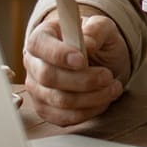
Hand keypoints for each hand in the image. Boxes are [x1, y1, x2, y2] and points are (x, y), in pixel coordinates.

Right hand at [22, 8, 130, 127]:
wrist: (101, 62)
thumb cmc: (97, 42)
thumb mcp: (104, 28)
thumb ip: (96, 29)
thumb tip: (87, 43)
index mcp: (42, 37)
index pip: (39, 45)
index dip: (59, 54)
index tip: (82, 60)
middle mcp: (34, 63)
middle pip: (48, 77)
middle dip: (83, 80)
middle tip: (107, 76)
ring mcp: (37, 89)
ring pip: (59, 100)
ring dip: (92, 97)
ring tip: (112, 87)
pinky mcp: (47, 110)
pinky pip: (64, 118)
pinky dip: (89, 111)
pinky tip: (103, 99)